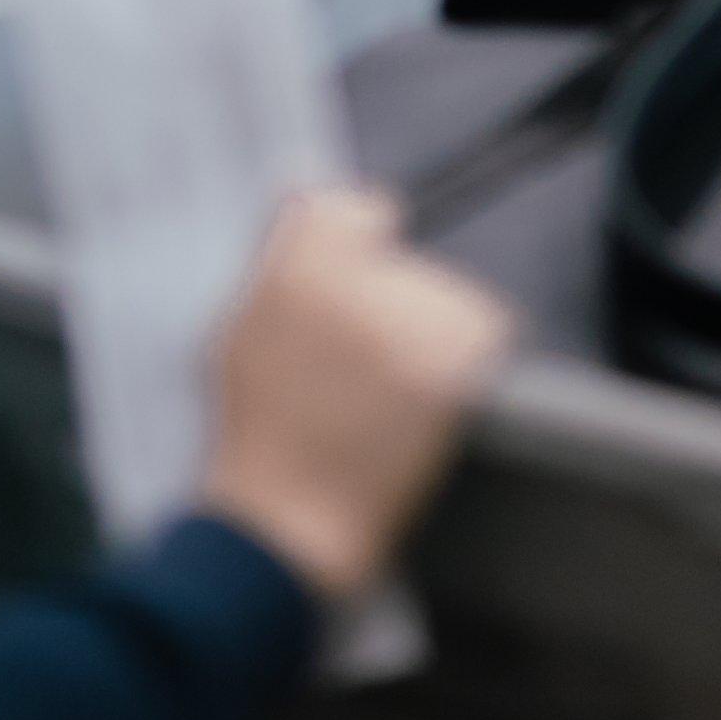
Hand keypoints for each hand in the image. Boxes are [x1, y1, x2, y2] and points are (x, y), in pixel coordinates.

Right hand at [197, 186, 513, 604]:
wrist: (287, 524)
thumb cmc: (257, 438)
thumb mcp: (237, 333)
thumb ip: (276, 262)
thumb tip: (304, 195)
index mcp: (293, 265)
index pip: (354, 209)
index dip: (366, 239)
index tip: (369, 270)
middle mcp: (351, 276)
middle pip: (404, 262)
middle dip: (395, 305)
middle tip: (371, 366)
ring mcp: (403, 317)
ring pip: (445, 298)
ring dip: (430, 334)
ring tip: (394, 396)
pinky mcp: (447, 361)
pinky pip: (483, 330)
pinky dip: (469, 357)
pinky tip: (434, 399)